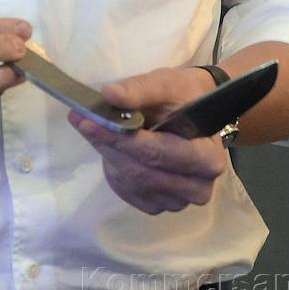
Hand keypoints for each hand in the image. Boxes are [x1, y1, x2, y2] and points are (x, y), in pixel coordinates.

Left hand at [67, 67, 226, 214]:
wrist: (194, 112)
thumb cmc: (183, 97)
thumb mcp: (166, 83)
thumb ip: (139, 89)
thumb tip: (109, 94)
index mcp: (207, 157)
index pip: (158, 152)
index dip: (121, 138)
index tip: (89, 121)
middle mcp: (197, 187)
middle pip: (141, 170)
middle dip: (108, 144)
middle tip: (80, 120)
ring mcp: (177, 201)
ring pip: (130, 181)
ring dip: (108, 154)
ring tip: (96, 129)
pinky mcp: (158, 206)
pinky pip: (126, 191)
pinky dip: (113, 169)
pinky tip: (112, 149)